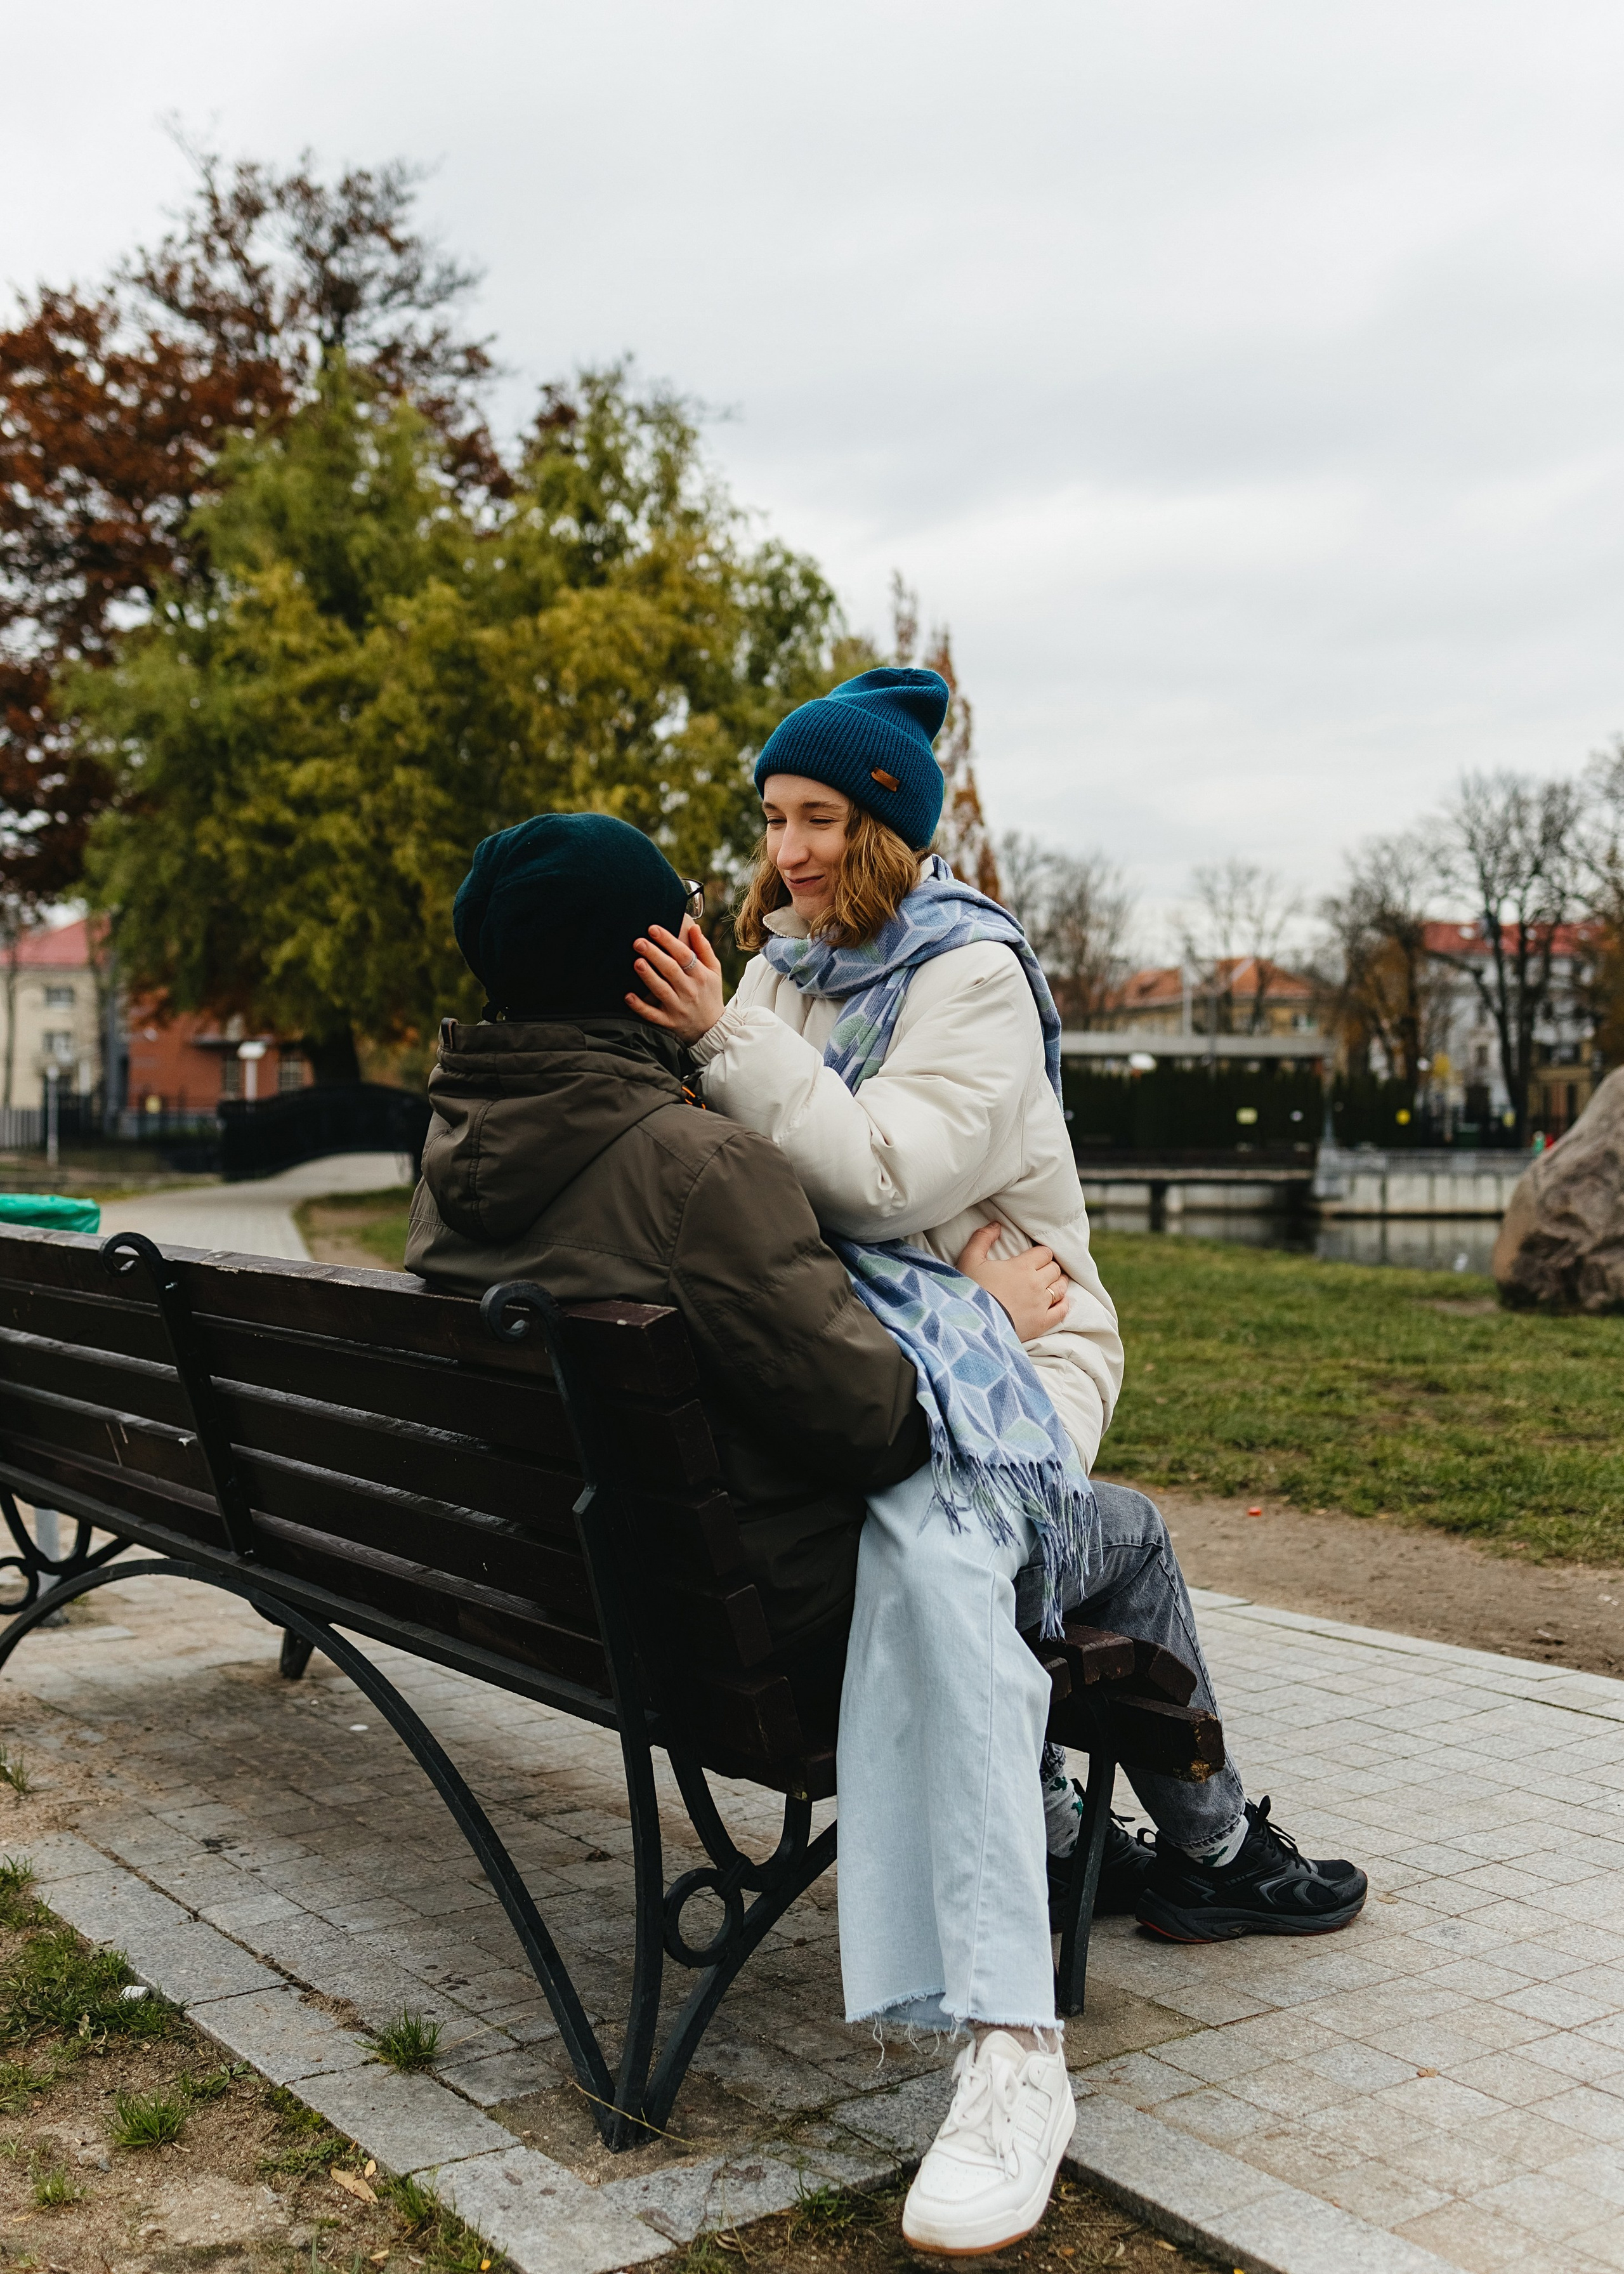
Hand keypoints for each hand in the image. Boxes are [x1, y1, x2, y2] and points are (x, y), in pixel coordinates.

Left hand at [627, 919, 726, 1044]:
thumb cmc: (709, 994)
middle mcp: (689, 991)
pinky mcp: (668, 1022)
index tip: (653, 929)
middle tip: (639, 942)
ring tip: (637, 962)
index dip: (669, 941)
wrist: (712, 1029)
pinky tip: (628, 996)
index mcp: (700, 976)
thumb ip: (704, 949)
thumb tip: (694, 927)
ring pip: (661, 990)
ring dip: (648, 976)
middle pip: (671, 970)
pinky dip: (640, 1007)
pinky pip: (652, 1015)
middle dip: (654, 954)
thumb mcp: (714, 971)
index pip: (684, 955)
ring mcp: (678, 1007)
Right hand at [956, 1225, 1070, 1342]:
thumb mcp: (969, 1259)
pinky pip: (1061, 1311)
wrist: (971, 1323)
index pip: (1044, 1253)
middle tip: (1042, 1270)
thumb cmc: (970, 1290)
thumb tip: (996, 1225)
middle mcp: (1036, 1283)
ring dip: (1058, 1283)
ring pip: (1060, 1288)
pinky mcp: (1041, 1323)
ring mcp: (1041, 1304)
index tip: (1035, 1257)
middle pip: (1054, 1269)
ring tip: (1052, 1282)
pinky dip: (1063, 1304)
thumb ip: (982, 1238)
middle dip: (1049, 1267)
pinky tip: (1060, 1301)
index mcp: (1022, 1266)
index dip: (1041, 1253)